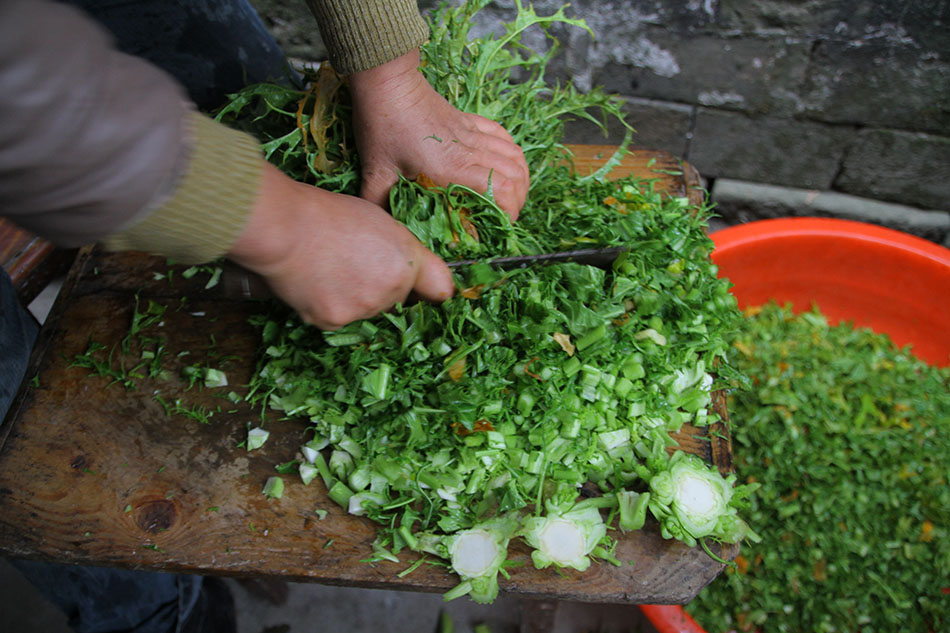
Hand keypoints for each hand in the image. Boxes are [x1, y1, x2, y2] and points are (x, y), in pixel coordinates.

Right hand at [228, 163, 453, 328]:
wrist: (285, 228)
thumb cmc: (329, 215)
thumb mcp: (380, 222)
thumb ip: (401, 250)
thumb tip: (408, 270)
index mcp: (408, 262)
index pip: (440, 290)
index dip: (431, 290)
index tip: (425, 291)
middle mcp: (392, 291)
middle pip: (398, 303)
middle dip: (384, 291)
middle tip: (355, 267)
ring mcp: (363, 310)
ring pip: (367, 313)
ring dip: (355, 300)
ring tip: (330, 271)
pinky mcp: (334, 322)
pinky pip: (338, 320)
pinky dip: (327, 307)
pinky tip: (315, 284)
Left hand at [349, 49, 528, 220]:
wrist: (387, 83)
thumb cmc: (381, 127)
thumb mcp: (375, 173)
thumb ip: (380, 205)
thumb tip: (383, 229)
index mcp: (453, 168)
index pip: (501, 190)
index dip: (509, 210)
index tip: (501, 225)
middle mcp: (470, 151)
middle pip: (515, 175)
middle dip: (518, 200)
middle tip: (505, 215)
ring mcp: (472, 133)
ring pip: (515, 155)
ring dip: (520, 178)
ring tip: (512, 195)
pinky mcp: (469, 120)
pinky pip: (503, 136)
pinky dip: (512, 153)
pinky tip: (507, 164)